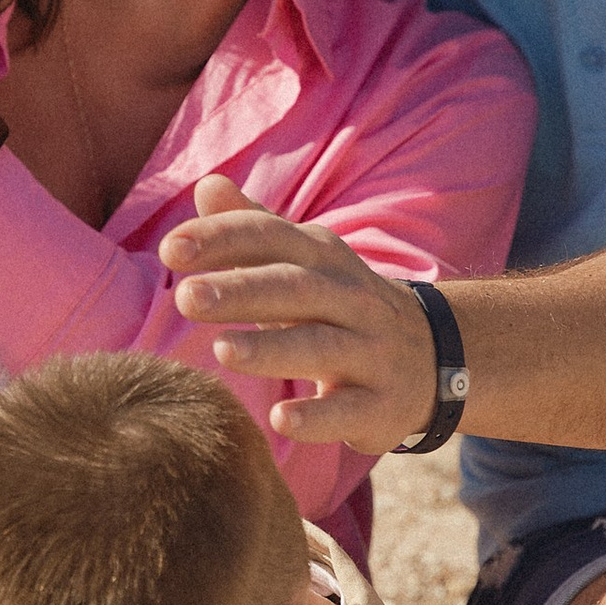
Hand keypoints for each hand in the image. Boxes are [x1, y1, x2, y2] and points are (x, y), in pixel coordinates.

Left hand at [159, 176, 438, 459]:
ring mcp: (370, 352)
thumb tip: (206, 185)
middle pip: (296, 288)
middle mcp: (350, 299)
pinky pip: (349, 410)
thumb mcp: (304, 262)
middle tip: (186, 296)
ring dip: (272, 349)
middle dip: (242, 290)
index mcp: (324, 258)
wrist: (433, 358)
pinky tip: (281, 419)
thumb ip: (254, 227)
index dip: (224, 239)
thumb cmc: (340, 306)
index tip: (171, 249)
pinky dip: (317, 416)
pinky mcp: (380, 405)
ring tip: (221, 350)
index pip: (273, 238)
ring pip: (321, 346)